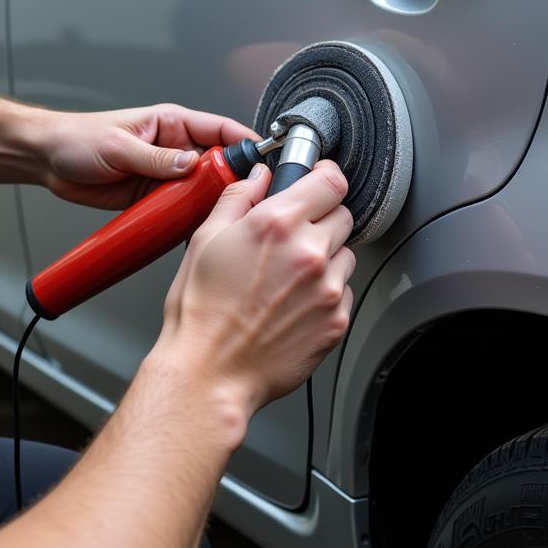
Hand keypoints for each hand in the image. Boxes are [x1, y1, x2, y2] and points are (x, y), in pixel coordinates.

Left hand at [40, 104, 256, 209]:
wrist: (47, 160)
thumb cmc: (78, 138)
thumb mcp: (119, 146)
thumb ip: (157, 158)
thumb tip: (191, 165)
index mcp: (171, 123)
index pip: (220, 128)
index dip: (245, 142)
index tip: (264, 159)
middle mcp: (174, 149)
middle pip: (217, 165)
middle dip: (230, 182)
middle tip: (238, 200)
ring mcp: (165, 175)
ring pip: (201, 191)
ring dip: (207, 205)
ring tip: (217, 219)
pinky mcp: (153, 198)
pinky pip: (179, 210)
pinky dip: (187, 220)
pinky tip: (192, 230)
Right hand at [158, 160, 354, 419]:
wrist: (210, 371)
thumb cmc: (201, 311)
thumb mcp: (205, 239)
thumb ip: (238, 198)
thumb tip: (258, 176)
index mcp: (276, 224)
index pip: (331, 180)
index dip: (324, 176)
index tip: (317, 180)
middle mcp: (309, 252)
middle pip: (343, 215)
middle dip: (320, 219)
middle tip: (291, 236)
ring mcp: (328, 288)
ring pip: (346, 254)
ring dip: (326, 257)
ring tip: (288, 276)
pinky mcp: (337, 320)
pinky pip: (344, 291)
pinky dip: (326, 292)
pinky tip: (293, 302)